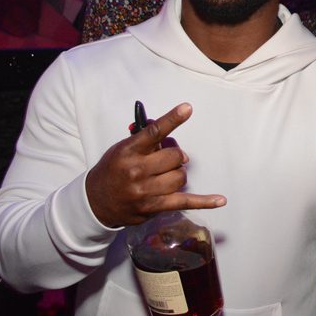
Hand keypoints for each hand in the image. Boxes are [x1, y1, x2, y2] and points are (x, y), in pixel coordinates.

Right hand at [85, 103, 225, 227]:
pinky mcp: (154, 207)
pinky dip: (205, 201)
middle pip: (175, 157)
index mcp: (128, 151)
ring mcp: (145, 191)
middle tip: (165, 160)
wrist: (95, 200)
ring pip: (180, 177)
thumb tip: (176, 145)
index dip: (172, 119)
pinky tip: (220, 200)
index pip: (154, 132)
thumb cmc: (113, 169)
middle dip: (174, 157)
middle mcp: (137, 171)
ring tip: (163, 177)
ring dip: (177, 174)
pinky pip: (185, 202)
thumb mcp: (123, 149)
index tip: (187, 108)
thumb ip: (147, 143)